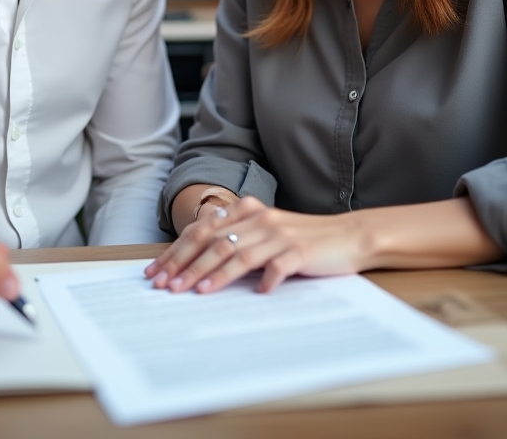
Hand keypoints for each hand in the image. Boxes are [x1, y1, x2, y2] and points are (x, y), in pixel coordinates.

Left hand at [145, 195, 370, 294]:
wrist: (349, 237)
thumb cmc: (304, 239)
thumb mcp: (267, 234)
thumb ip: (238, 241)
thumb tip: (198, 263)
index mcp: (247, 212)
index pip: (202, 230)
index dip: (177, 251)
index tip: (157, 271)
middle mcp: (260, 219)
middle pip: (214, 241)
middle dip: (186, 264)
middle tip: (166, 285)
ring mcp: (279, 234)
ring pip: (238, 253)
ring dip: (213, 273)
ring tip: (194, 291)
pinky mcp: (299, 251)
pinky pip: (275, 266)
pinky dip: (261, 280)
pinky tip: (252, 293)